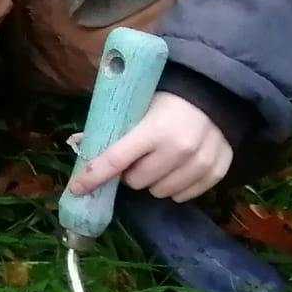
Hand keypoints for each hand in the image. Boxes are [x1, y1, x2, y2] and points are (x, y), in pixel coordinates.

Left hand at [69, 91, 231, 201]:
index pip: (115, 160)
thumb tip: (80, 145)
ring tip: (159, 161)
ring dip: (153, 181)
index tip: (75, 188)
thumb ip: (114, 127)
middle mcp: (178, 149)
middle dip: (131, 173)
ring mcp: (200, 163)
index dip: (92, 176)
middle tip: (136, 159)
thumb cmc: (169, 100)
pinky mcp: (216, 172)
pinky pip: (184, 196)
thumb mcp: (139, 106)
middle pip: (137, 182)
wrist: (214, 95)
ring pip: (160, 192)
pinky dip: (176, 187)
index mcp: (154, 130)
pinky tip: (178, 168)